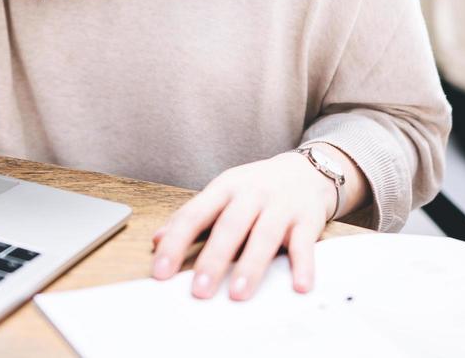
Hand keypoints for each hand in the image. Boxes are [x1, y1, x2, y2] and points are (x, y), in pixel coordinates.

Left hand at [150, 152, 355, 300]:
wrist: (306, 170)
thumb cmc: (257, 188)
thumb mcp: (221, 194)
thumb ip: (191, 217)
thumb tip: (157, 241)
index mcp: (224, 188)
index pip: (194, 215)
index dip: (176, 243)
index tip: (161, 271)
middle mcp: (252, 194)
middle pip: (229, 226)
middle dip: (213, 259)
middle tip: (200, 289)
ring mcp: (281, 206)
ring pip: (264, 236)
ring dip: (251, 266)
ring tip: (238, 294)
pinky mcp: (307, 219)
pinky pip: (304, 244)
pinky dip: (303, 265)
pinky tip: (299, 285)